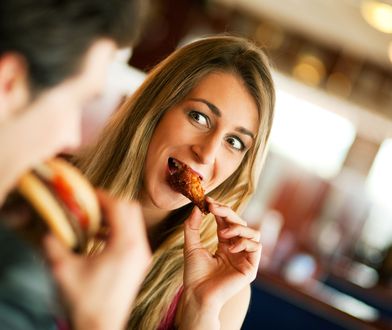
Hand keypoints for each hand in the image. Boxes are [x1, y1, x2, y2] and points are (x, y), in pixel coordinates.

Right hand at [44, 190, 150, 329]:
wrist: (102, 327)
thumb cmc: (86, 302)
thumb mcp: (64, 270)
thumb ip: (54, 245)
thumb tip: (50, 230)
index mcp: (126, 245)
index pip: (119, 206)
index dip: (102, 196)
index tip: (87, 194)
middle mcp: (139, 247)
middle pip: (131, 209)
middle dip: (111, 203)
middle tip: (91, 205)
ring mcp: (142, 255)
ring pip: (134, 221)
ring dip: (115, 216)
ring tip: (93, 220)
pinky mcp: (139, 263)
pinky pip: (133, 235)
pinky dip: (118, 229)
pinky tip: (99, 237)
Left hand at [182, 197, 260, 315]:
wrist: (197, 295)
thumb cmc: (194, 274)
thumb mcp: (191, 246)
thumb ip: (192, 226)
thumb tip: (196, 208)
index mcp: (224, 244)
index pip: (227, 221)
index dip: (220, 209)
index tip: (209, 200)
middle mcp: (236, 248)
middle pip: (240, 223)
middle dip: (228, 213)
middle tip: (214, 208)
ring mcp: (244, 257)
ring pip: (252, 232)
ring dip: (238, 227)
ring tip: (223, 233)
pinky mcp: (250, 267)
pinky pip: (256, 247)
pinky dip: (245, 242)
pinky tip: (231, 247)